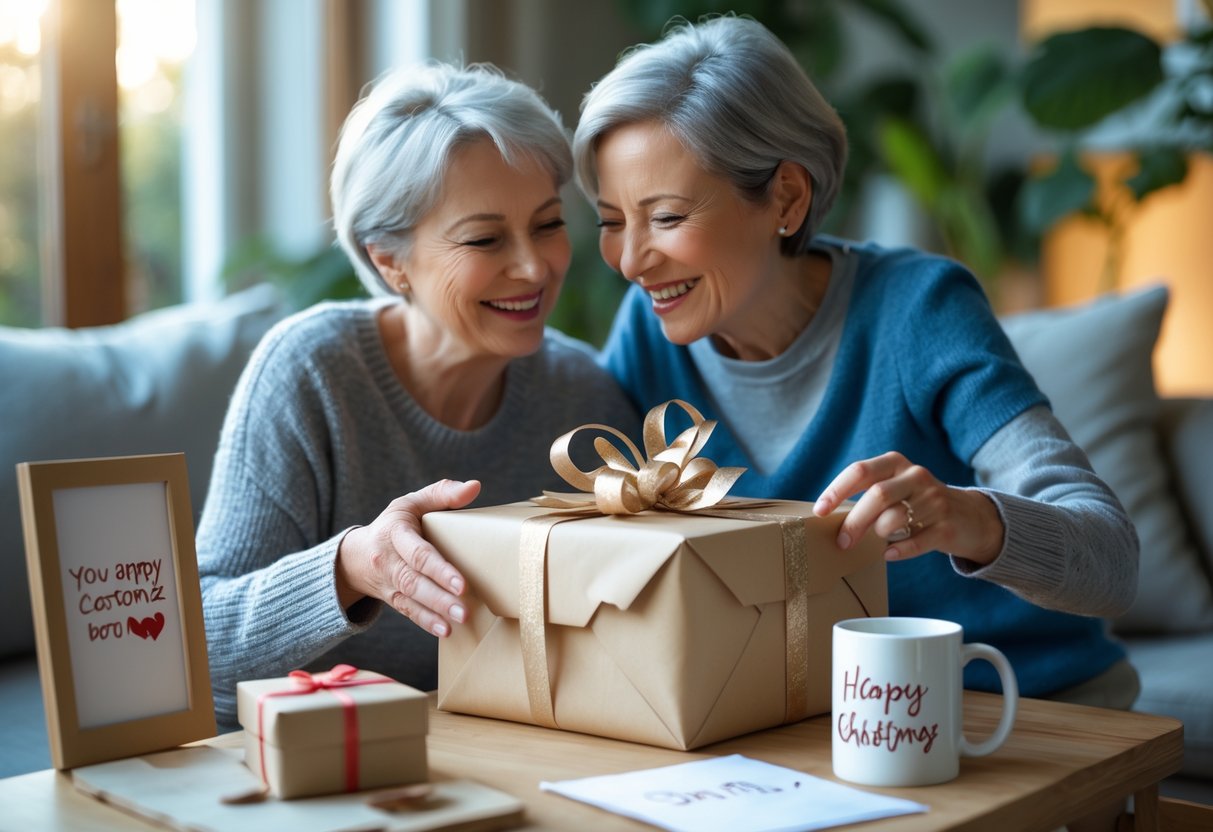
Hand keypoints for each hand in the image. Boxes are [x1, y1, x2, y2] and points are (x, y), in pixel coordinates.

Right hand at [336, 479, 480, 636]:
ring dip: (436, 612)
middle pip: (413, 580)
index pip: (418, 553)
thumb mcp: (411, 503)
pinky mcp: (391, 598)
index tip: (462, 583)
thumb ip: (442, 493)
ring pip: (411, 599)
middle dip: (439, 597)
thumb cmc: (394, 524)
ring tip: (460, 620)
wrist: (355, 555)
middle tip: (464, 610)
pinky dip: (426, 622)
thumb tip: (474, 486)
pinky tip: (446, 631)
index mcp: (395, 532)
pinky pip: (407, 612)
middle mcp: (388, 560)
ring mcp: (387, 582)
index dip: (439, 569)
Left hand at [812, 452, 1002, 563]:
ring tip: (877, 541)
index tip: (819, 511)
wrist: (969, 517)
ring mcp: (935, 499)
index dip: (836, 490)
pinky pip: (915, 541)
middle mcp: (916, 476)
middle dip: (854, 522)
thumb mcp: (895, 487)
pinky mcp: (947, 525)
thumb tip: (829, 517)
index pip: (860, 471)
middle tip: (841, 542)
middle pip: (877, 496)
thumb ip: (867, 495)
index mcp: (896, 463)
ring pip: (894, 519)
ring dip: (878, 535)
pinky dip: (898, 550)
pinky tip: (889, 554)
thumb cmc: (917, 503)